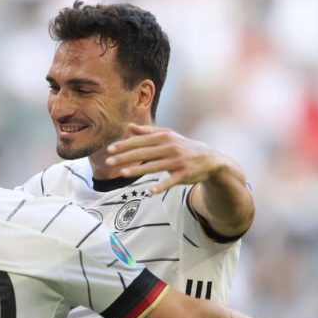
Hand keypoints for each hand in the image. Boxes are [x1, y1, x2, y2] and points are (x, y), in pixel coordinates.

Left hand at [105, 123, 226, 193]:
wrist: (210, 158)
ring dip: (138, 170)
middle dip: (125, 157)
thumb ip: (147, 132)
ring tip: (123, 173)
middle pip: (144, 153)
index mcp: (164, 137)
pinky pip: (171, 181)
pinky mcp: (184, 174)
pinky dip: (161, 186)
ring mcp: (178, 161)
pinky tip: (150, 191)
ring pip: (154, 166)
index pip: (140, 141)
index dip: (124, 145)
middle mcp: (170, 147)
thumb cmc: (183, 146)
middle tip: (108, 162)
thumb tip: (129, 126)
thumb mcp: (167, 136)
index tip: (109, 150)